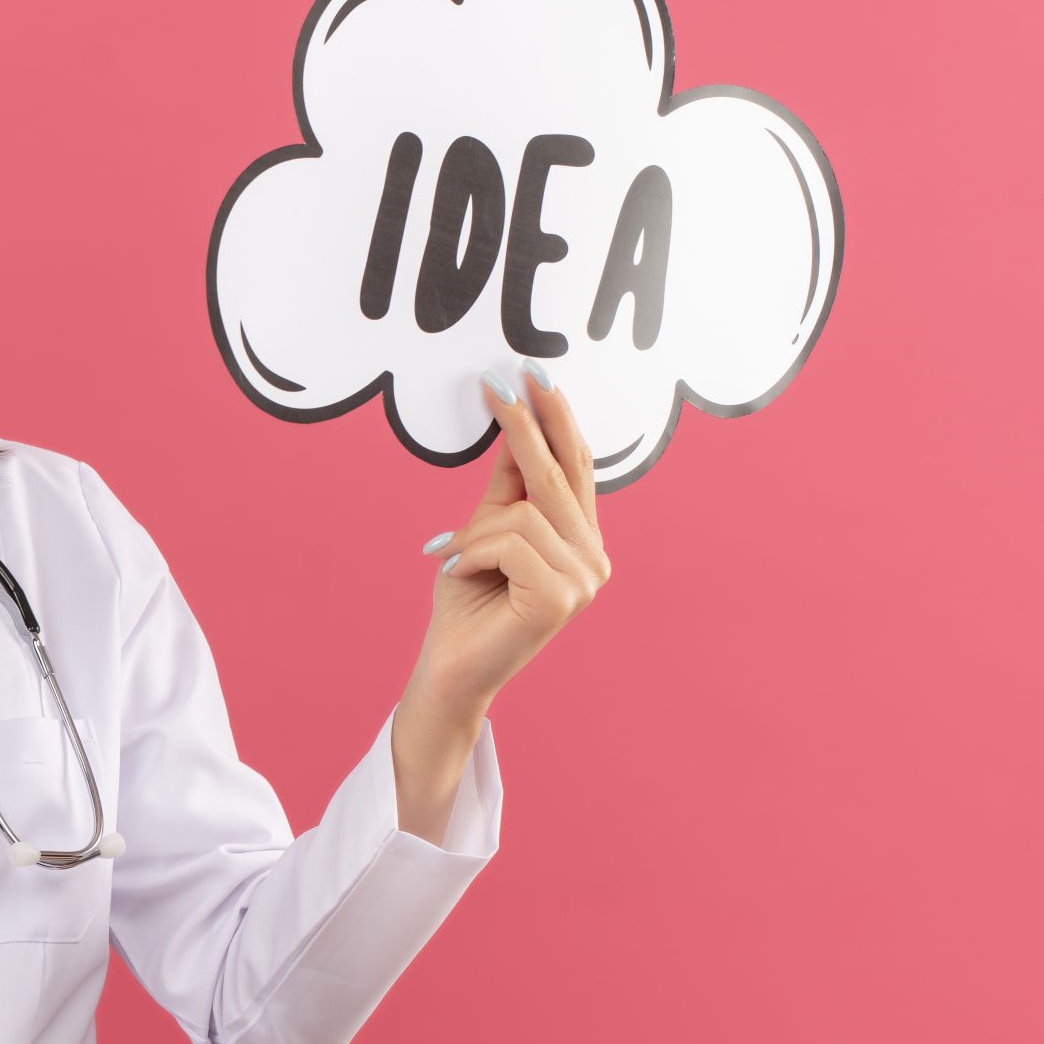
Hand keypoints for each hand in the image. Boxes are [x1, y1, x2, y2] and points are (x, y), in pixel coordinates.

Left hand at [410, 362, 612, 717]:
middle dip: (526, 426)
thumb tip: (517, 423)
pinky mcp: (561, 598)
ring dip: (473, 532)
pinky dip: (472, 552)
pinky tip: (456, 574)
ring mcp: (584, 581)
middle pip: (558, 476)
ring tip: (449, 559)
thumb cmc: (466, 602)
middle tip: (499, 381)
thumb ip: (508, 486)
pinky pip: (510, 543)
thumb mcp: (484, 531)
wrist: (449, 669)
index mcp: (581, 541)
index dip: (556, 420)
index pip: (575, 468)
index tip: (530, 375)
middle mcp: (594, 559)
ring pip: (524, 513)